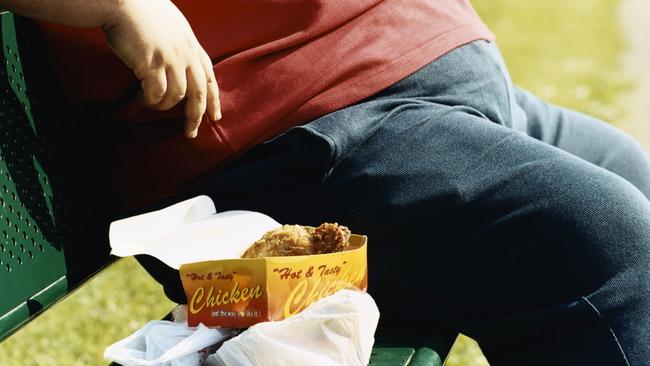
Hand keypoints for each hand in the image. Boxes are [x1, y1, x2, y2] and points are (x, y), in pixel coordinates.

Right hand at [102, 0, 219, 137]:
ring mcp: (171, 59)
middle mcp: (186, 54)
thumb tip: (179, 66)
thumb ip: (180, 46)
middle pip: (198, 93)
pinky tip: (142, 98)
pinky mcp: (152, 64)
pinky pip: (157, 94)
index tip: (216, 116)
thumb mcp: (173, 26)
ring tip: (151, 103)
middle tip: (191, 132)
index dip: (214, 99)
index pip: (209, 77)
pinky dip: (150, 100)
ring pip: (176, 96)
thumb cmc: (142, 10)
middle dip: (196, 116)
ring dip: (163, 106)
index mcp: (192, 45)